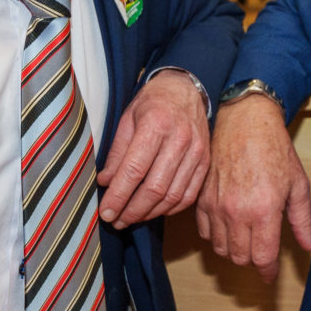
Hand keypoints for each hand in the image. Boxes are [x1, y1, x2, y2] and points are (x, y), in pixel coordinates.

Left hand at [96, 69, 210, 225]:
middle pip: (155, 187)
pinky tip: (154, 211)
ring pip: (172, 196)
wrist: (186, 89)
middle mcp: (180, 139)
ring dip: (149, 213)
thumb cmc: (152, 103)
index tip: (106, 212)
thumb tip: (106, 182)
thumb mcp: (127, 119)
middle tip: (117, 220)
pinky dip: (169, 209)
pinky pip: (188, 195)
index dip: (118, 195)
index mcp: (156, 124)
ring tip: (131, 218)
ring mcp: (196, 152)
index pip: (134, 169)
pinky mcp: (205, 162)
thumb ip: (117, 152)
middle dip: (132, 210)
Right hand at [196, 93, 310, 281]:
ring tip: (247, 238)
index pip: (262, 258)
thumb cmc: (274, 148)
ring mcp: (216, 206)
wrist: (245, 121)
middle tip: (262, 252)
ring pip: (221, 249)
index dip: (267, 272)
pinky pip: (205, 233)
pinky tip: (229, 226)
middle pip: (240, 258)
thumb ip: (303, 221)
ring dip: (234, 250)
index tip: (270, 275)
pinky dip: (216, 237)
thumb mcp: (299, 185)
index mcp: (264, 210)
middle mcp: (237, 212)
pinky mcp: (201, 199)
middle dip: (253, 261)